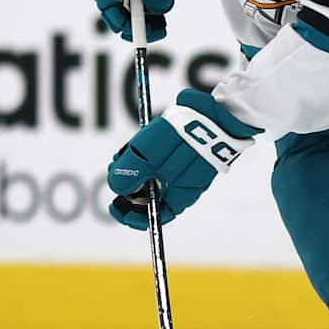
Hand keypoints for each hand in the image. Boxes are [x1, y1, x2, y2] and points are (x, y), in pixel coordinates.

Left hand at [107, 90, 257, 228]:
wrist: (214, 112)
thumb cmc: (186, 138)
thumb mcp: (149, 157)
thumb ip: (130, 172)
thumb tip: (116, 187)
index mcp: (180, 195)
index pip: (156, 216)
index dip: (133, 216)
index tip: (117, 208)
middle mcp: (183, 185)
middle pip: (151, 195)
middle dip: (129, 187)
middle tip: (115, 172)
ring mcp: (185, 167)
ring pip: (154, 176)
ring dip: (135, 168)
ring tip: (120, 157)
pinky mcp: (184, 150)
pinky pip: (161, 158)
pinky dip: (146, 154)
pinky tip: (135, 144)